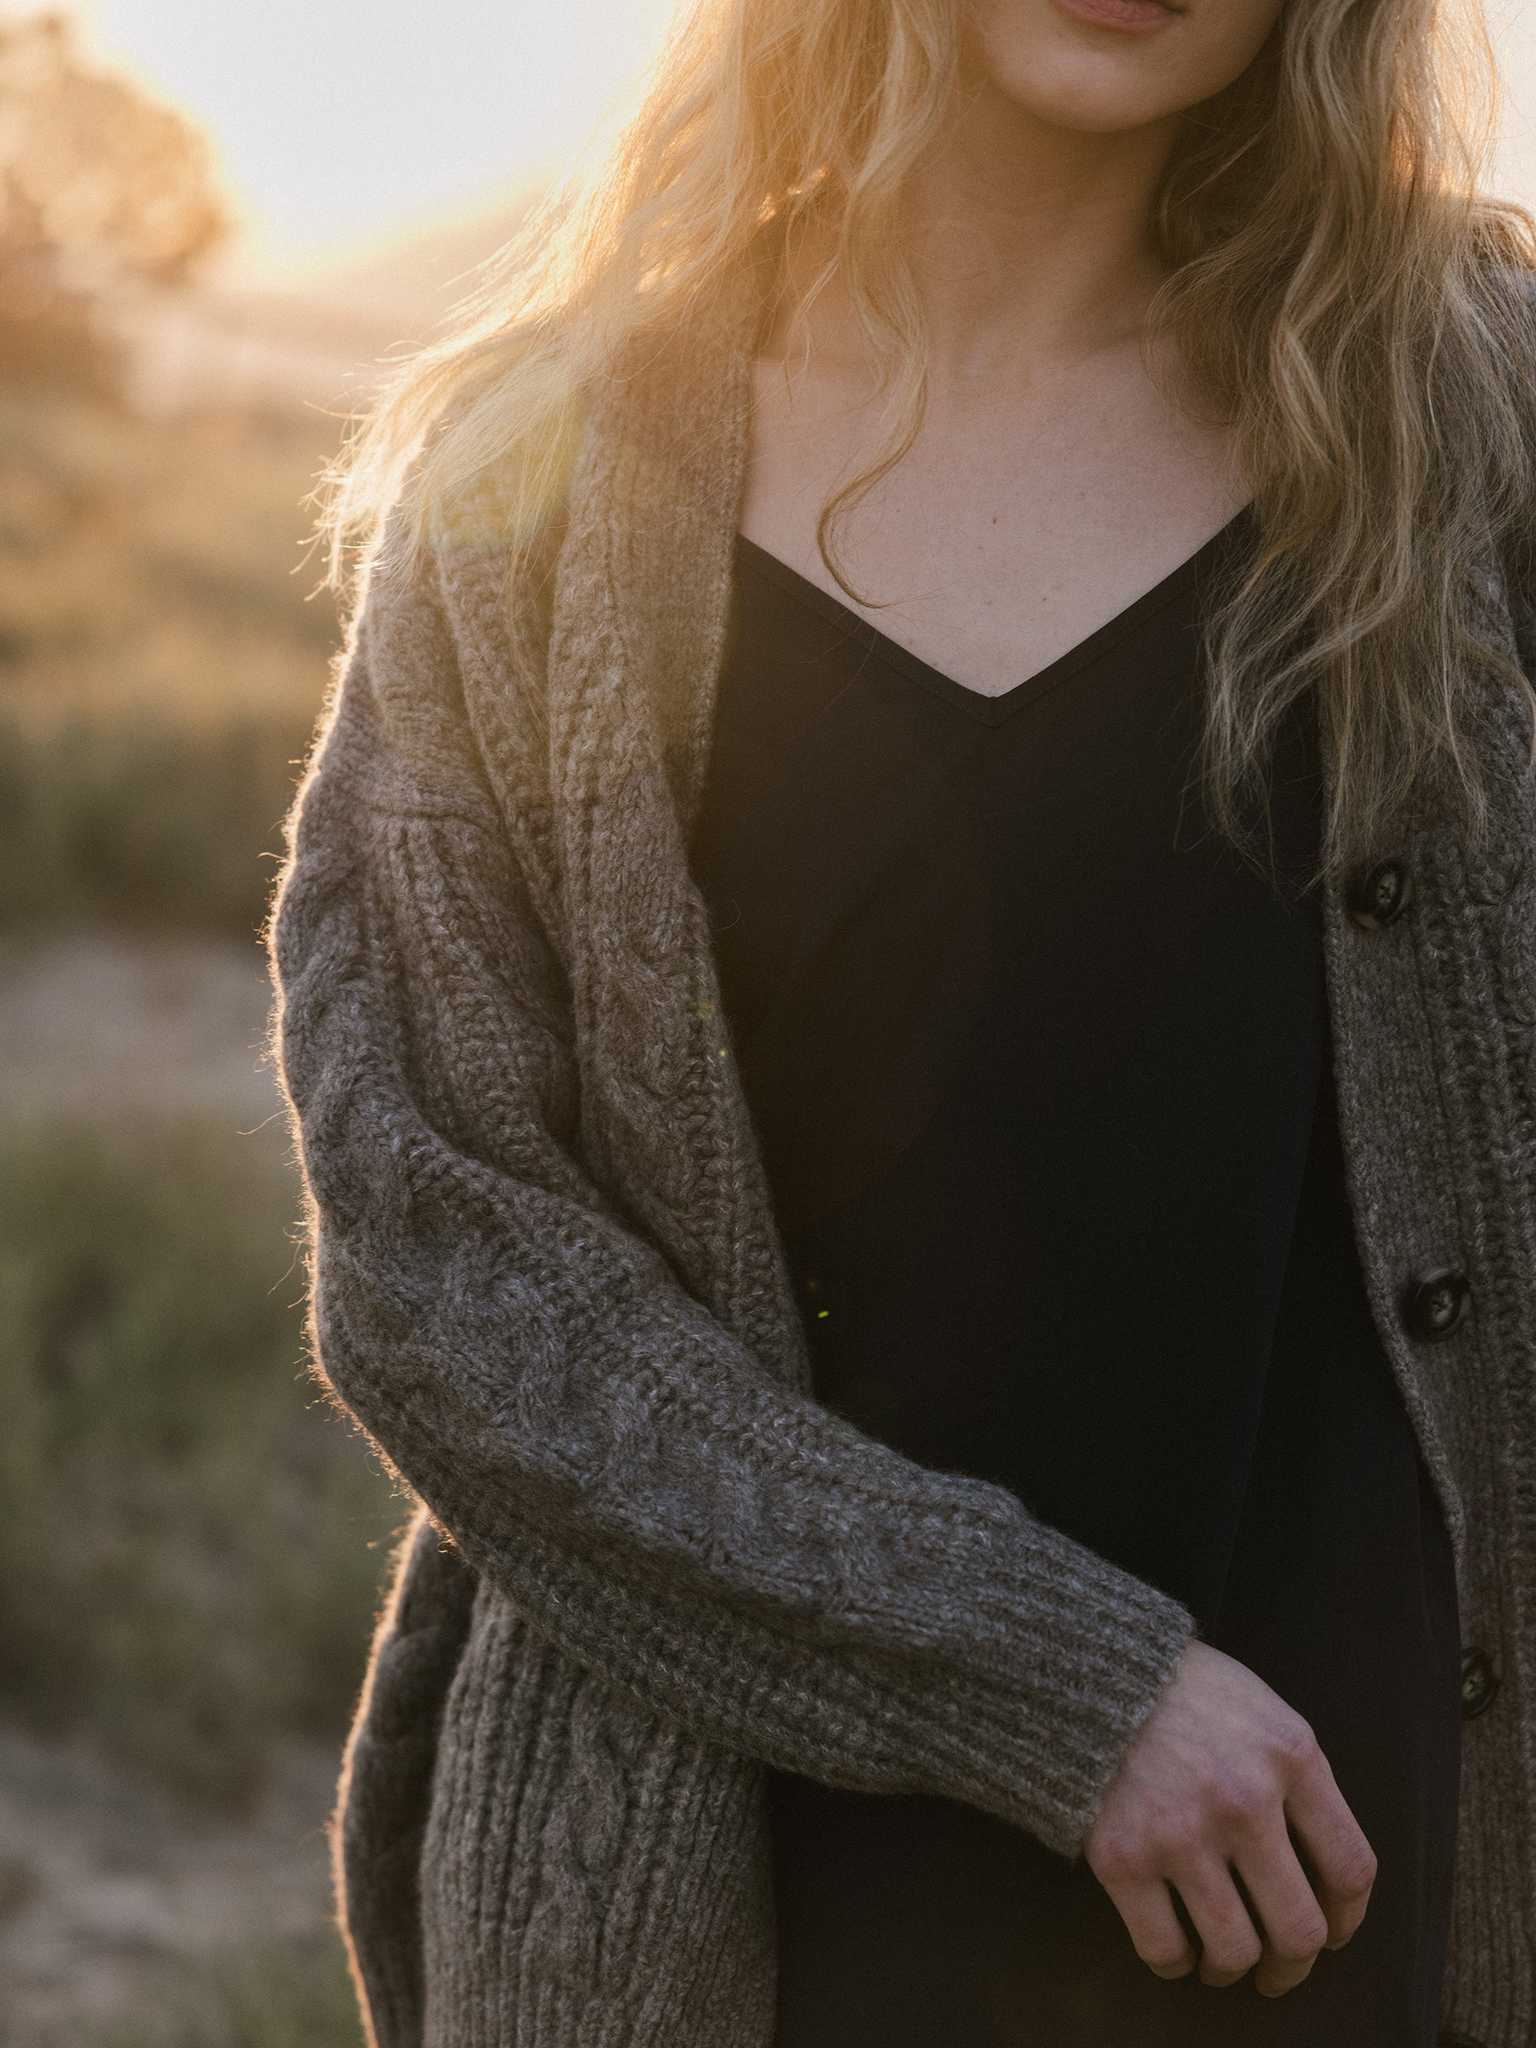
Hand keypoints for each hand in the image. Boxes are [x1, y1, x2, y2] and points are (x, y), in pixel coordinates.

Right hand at [1083, 1638, 1376, 1997]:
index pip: (1351, 1869)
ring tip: (1222, 1963)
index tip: (1332, 1931)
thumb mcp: (1263, 1711)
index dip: (1347, 1918)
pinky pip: (1164, 1948)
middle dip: (1293, 1966)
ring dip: (1233, 1970)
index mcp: (1290, 1757)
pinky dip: (1175, 1963)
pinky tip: (1175, 1947)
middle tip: (1280, 1969)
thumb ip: (1298, 1780)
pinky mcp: (1122, 1858)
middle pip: (1299, 1929)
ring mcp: (1181, 1833)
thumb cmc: (1184, 1690)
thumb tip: (1320, 1870)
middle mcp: (1244, 1801)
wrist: (1089, 1669)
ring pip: (1234, 1951)